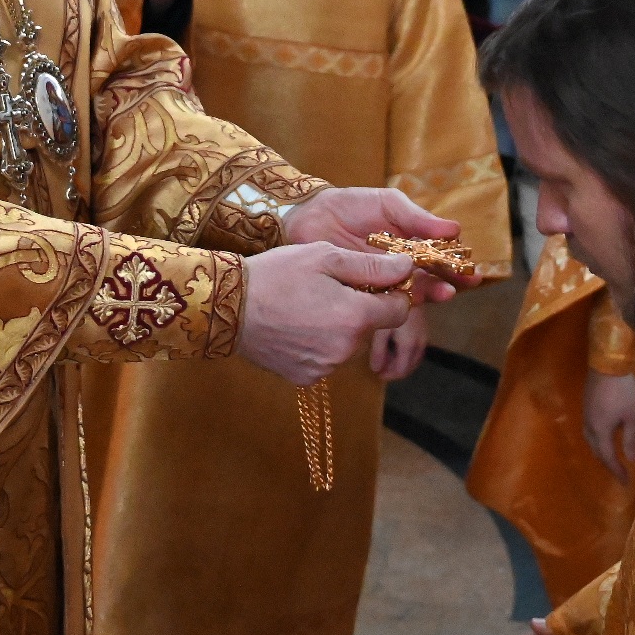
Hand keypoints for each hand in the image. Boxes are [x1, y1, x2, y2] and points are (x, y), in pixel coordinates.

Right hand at [237, 241, 414, 385]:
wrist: (227, 307)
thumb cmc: (276, 275)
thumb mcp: (324, 257)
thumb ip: (371, 267)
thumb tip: (407, 268)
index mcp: (355, 317)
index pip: (400, 310)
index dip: (390, 293)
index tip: (372, 281)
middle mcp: (346, 349)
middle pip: (371, 328)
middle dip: (359, 309)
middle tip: (326, 288)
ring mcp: (326, 367)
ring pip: (348, 343)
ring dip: (338, 327)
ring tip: (305, 306)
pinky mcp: (306, 378)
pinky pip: (325, 359)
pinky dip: (317, 344)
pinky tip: (294, 326)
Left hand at [283, 188, 475, 300]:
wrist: (308, 217)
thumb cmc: (349, 206)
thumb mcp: (387, 204)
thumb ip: (416, 218)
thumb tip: (454, 230)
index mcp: (408, 245)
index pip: (437, 258)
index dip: (454, 265)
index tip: (469, 270)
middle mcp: (398, 268)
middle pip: (428, 280)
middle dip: (446, 284)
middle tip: (459, 286)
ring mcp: (380, 283)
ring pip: (408, 295)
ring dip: (427, 296)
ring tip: (442, 293)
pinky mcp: (360, 295)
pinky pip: (381, 306)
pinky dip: (396, 307)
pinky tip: (409, 301)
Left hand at [371, 303, 429, 379]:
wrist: (408, 285)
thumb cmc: (389, 304)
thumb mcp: (380, 329)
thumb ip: (379, 351)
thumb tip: (376, 370)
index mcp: (410, 345)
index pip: (402, 369)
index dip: (389, 375)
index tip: (377, 375)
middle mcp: (420, 342)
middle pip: (410, 365)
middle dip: (396, 370)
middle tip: (382, 371)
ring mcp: (423, 334)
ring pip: (415, 356)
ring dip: (402, 362)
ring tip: (388, 362)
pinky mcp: (422, 326)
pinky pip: (416, 347)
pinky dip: (406, 353)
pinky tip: (395, 348)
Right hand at [583, 368, 634, 484]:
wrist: (607, 364)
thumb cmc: (623, 391)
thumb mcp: (632, 416)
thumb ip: (631, 439)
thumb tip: (632, 459)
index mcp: (601, 431)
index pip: (608, 457)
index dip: (617, 470)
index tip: (626, 482)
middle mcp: (590, 425)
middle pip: (596, 450)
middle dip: (607, 463)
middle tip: (619, 472)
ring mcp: (586, 414)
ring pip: (591, 440)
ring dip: (600, 451)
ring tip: (611, 457)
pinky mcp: (587, 405)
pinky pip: (590, 430)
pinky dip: (597, 440)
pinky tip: (604, 436)